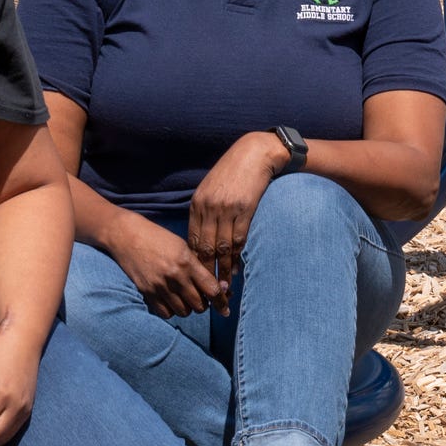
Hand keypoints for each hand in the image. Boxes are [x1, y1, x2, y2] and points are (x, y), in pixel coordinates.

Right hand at [108, 209, 222, 317]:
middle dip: (204, 304)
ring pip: (184, 312)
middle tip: (201, 297)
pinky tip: (171, 301)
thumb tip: (216, 287)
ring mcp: (160, 286)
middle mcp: (175, 276)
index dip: (222, 301)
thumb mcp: (182, 246)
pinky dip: (172, 310)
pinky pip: (166, 313)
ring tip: (185, 297)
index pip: (212, 289)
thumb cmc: (157, 238)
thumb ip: (198, 266)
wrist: (126, 235)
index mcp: (187, 262)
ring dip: (188, 308)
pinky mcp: (147, 292)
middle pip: (200, 305)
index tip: (225, 308)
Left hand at [187, 131, 286, 292]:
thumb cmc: (233, 172)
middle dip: (205, 272)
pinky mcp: (244, 210)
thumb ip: (205, 211)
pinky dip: (237, 257)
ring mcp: (226, 210)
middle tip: (207, 293)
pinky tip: (237, 270)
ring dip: (222, 270)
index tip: (196, 280)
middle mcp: (208, 208)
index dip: (193, 262)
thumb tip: (202, 235)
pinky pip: (238, 240)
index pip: (191, 240)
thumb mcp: (212, 189)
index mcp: (197, 204)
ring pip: (221, 248)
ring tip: (223, 288)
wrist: (255, 153)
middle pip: (203, 248)